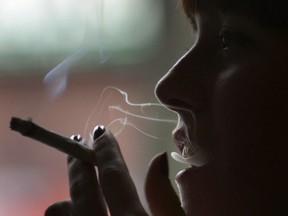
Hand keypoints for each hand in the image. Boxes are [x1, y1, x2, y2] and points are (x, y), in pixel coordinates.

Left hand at [45, 129, 184, 215]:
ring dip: (68, 194)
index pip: (114, 177)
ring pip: (64, 211)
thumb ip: (167, 198)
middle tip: (77, 141)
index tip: (100, 132)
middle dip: (79, 163)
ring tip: (75, 180)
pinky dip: (65, 213)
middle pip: (83, 192)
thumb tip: (158, 159)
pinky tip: (70, 208)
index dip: (106, 152)